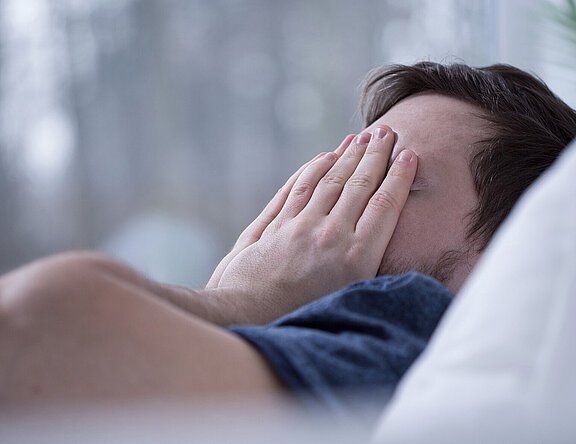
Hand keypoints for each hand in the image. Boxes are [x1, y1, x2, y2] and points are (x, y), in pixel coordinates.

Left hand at [207, 127, 416, 323]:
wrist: (247, 318)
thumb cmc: (301, 319)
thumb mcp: (346, 302)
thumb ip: (365, 268)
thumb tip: (383, 244)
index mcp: (356, 259)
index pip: (384, 206)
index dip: (398, 177)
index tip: (408, 156)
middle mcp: (330, 236)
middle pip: (358, 185)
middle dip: (375, 155)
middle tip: (386, 132)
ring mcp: (300, 227)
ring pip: (329, 181)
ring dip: (346, 155)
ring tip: (360, 137)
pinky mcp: (276, 225)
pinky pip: (298, 187)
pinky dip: (313, 168)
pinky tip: (324, 156)